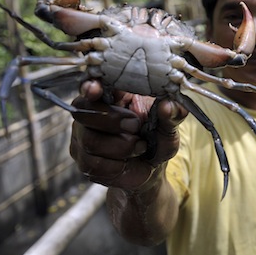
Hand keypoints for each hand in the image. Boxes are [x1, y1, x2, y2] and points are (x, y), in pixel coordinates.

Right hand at [69, 80, 187, 190]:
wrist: (151, 168)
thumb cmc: (156, 138)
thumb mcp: (170, 125)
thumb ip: (172, 113)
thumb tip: (168, 105)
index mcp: (110, 96)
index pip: (92, 86)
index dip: (90, 87)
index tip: (94, 89)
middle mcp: (90, 114)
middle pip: (84, 112)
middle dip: (113, 120)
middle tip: (136, 126)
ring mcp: (84, 138)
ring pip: (91, 141)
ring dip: (121, 146)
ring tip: (139, 146)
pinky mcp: (84, 162)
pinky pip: (94, 164)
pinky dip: (117, 165)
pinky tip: (127, 162)